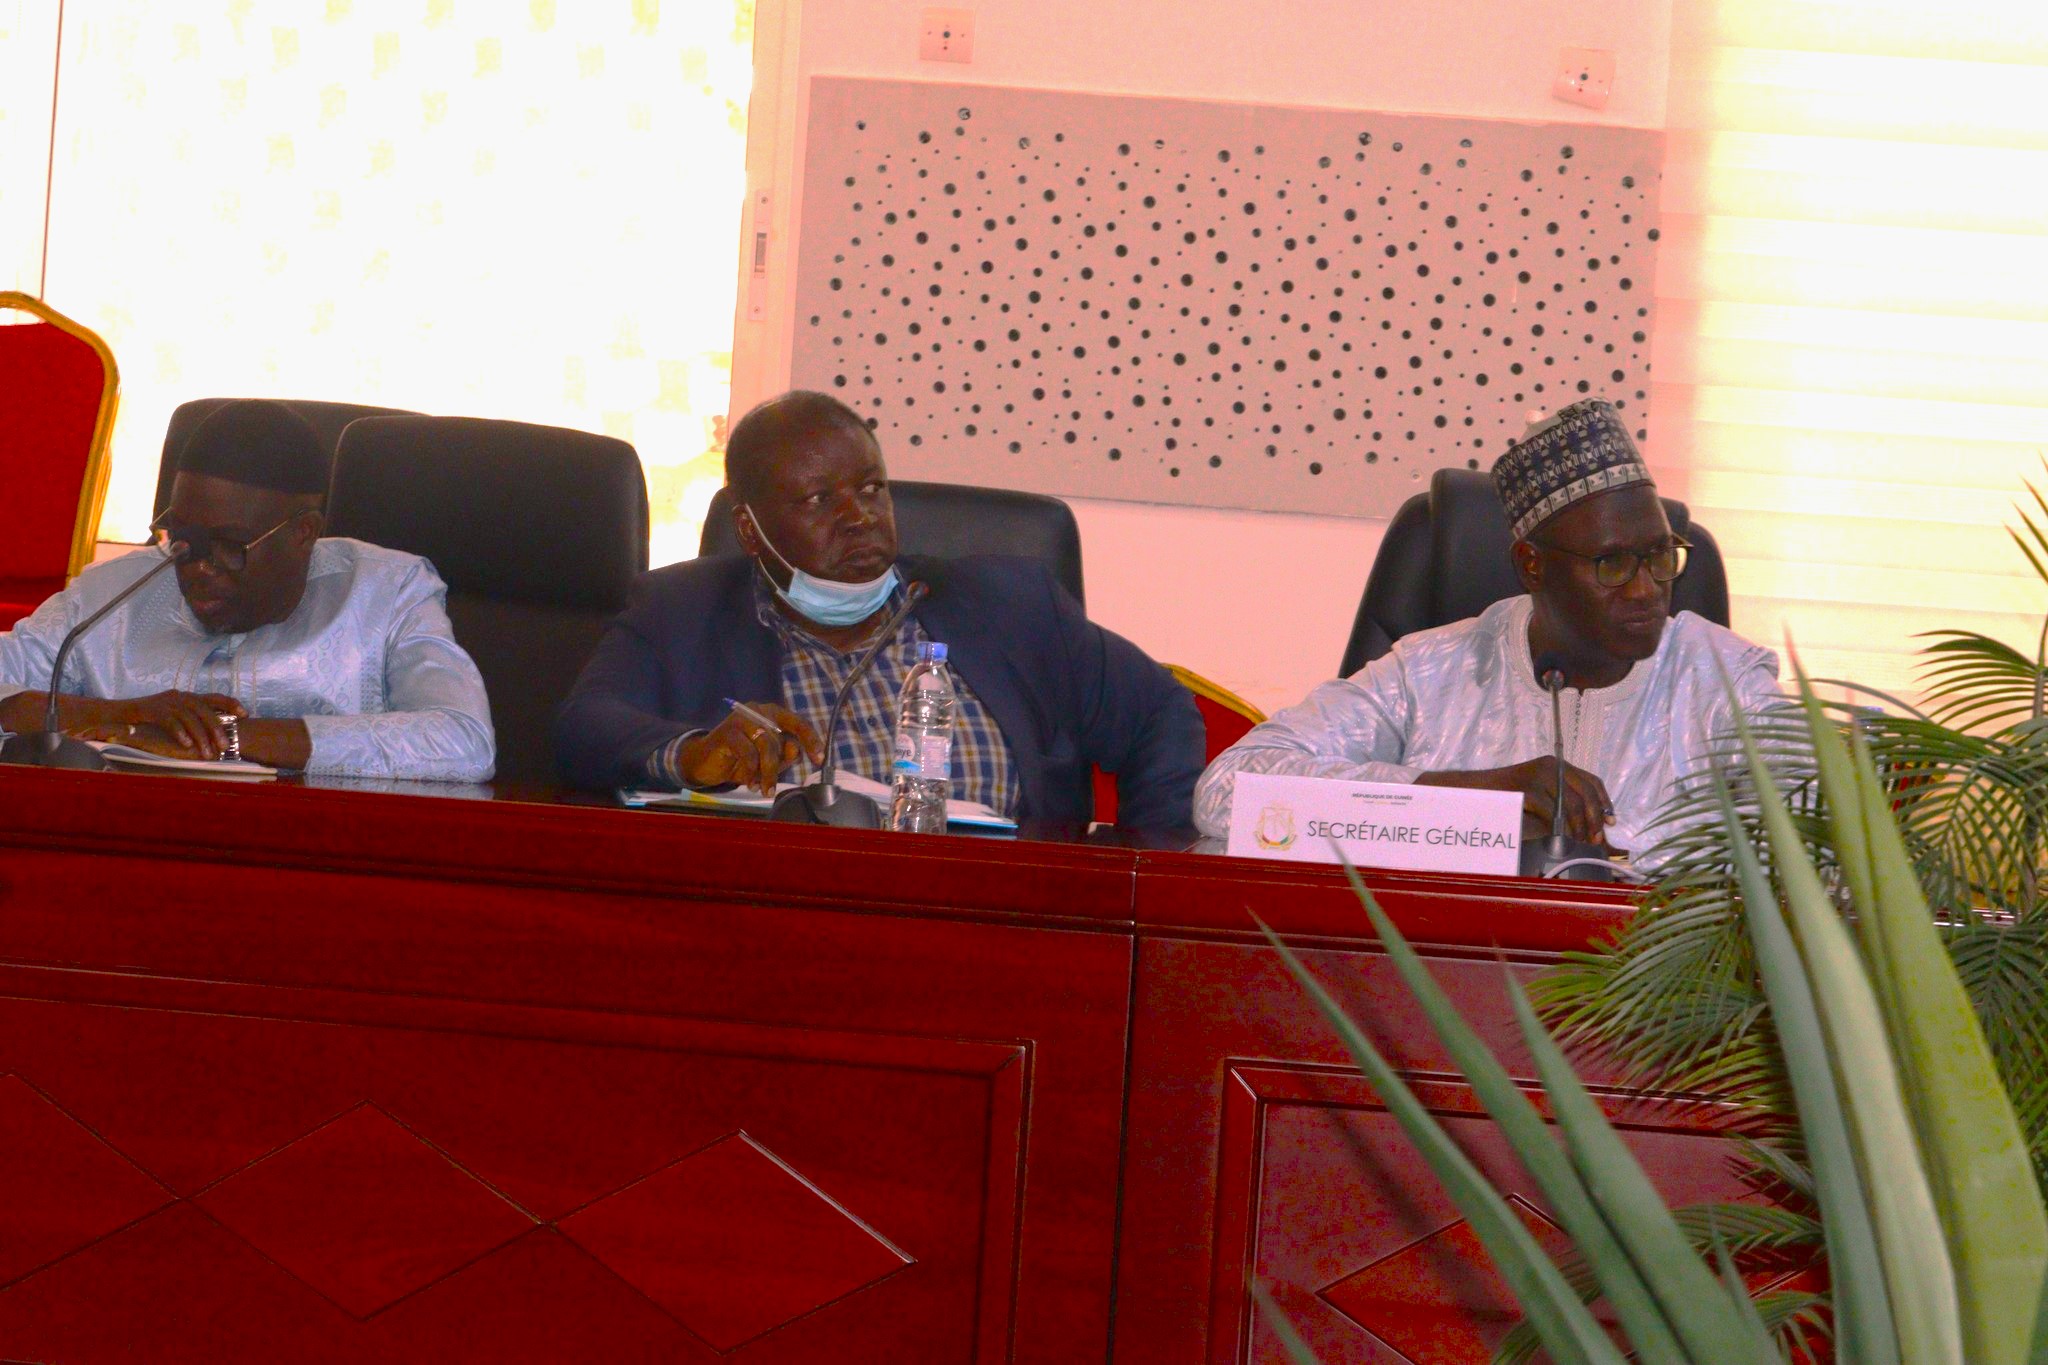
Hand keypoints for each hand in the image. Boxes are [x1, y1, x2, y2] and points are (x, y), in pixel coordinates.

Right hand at [81, 691, 242, 758]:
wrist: (114, 716)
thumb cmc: (147, 722)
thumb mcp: (173, 718)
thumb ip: (191, 722)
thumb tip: (214, 735)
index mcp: (186, 697)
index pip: (213, 697)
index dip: (230, 703)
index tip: (245, 714)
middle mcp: (178, 696)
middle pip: (204, 709)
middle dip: (217, 727)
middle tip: (226, 746)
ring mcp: (164, 702)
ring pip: (189, 716)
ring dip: (201, 736)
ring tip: (208, 753)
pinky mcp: (150, 709)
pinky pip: (169, 721)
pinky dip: (179, 732)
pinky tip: (186, 745)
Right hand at [674, 703, 823, 795]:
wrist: (705, 763)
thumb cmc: (740, 760)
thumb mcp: (767, 762)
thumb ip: (785, 756)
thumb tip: (796, 751)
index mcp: (773, 715)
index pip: (799, 723)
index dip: (811, 740)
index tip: (819, 760)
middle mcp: (759, 711)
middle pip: (781, 738)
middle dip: (778, 765)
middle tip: (772, 787)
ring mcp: (742, 719)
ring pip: (766, 745)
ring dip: (767, 771)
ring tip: (764, 789)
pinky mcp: (727, 732)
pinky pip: (748, 753)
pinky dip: (751, 771)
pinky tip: (750, 783)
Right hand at [1420, 758, 1616, 846]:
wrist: (1473, 792)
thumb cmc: (1506, 798)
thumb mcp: (1539, 795)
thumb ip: (1562, 804)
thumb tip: (1594, 827)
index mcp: (1556, 765)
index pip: (1591, 781)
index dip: (1604, 802)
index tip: (1611, 822)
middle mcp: (1551, 766)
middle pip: (1585, 793)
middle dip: (1594, 819)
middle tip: (1596, 839)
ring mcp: (1538, 776)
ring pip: (1571, 805)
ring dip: (1579, 827)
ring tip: (1580, 842)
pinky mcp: (1527, 789)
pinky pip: (1551, 812)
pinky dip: (1559, 828)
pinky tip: (1560, 838)